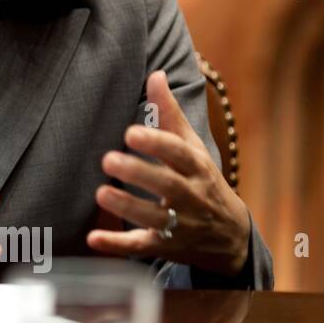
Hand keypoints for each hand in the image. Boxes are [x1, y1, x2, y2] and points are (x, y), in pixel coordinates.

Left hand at [87, 69, 250, 276]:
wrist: (231, 237)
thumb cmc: (203, 181)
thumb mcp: (193, 148)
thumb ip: (170, 114)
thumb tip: (155, 74)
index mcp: (197, 169)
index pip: (179, 154)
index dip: (157, 144)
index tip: (130, 132)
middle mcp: (191, 198)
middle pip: (168, 187)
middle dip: (139, 174)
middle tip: (108, 159)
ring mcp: (179, 226)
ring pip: (154, 219)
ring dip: (127, 208)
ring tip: (100, 193)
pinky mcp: (165, 247)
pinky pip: (141, 248)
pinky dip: (117, 246)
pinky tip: (93, 239)